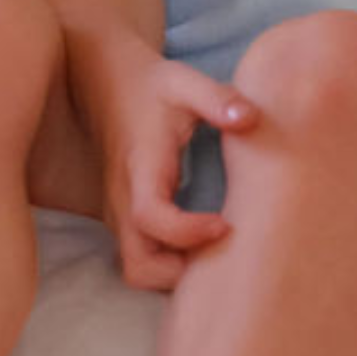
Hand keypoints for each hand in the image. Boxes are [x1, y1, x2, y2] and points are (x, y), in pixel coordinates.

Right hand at [83, 45, 257, 290]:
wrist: (106, 84)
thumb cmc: (151, 86)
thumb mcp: (184, 81)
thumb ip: (217, 98)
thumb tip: (250, 119)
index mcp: (140, 168)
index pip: (150, 217)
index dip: (187, 231)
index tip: (225, 223)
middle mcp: (123, 200)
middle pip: (138, 267)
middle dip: (181, 275)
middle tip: (223, 249)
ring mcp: (120, 215)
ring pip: (139, 271)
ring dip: (176, 274)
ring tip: (219, 249)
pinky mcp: (127, 220)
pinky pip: (143, 260)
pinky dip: (172, 266)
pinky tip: (206, 244)